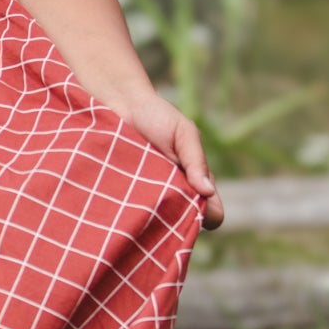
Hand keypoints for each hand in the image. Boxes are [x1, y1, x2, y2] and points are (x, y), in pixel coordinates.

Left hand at [117, 90, 224, 229]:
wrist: (119, 105)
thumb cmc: (157, 116)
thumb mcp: (184, 133)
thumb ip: (196, 160)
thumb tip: (208, 191)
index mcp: (194, 182)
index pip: (209, 212)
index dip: (206, 215)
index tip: (193, 207)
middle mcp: (175, 194)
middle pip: (184, 223)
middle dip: (177, 222)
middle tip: (162, 207)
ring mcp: (149, 197)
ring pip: (158, 223)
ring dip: (153, 220)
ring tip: (141, 205)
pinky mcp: (126, 196)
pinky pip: (132, 214)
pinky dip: (131, 214)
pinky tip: (123, 207)